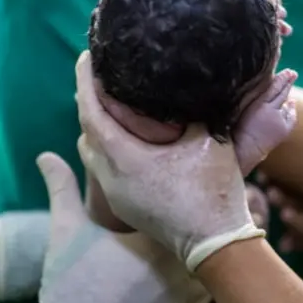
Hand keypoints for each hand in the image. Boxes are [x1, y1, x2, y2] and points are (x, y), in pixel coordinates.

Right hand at [29, 152, 210, 302]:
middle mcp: (177, 271)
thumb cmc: (67, 280)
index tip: (184, 186)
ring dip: (206, 252)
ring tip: (200, 234)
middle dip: (201, 224)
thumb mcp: (65, 228)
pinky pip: (205, 292)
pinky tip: (191, 265)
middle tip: (200, 206)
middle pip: (205, 237)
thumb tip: (45, 154)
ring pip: (211, 266)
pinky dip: (202, 279)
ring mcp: (182, 299)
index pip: (187, 211)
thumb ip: (62, 187)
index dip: (186, 199)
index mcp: (156, 242)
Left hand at [75, 52, 294, 270]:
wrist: (217, 245)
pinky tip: (130, 141)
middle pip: (86, 131)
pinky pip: (106, 170)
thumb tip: (191, 85)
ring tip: (115, 106)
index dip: (85, 81)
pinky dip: (110, 149)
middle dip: (90, 102)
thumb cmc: (213, 192)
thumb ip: (193, 110)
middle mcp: (111, 179)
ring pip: (93, 154)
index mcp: (124, 159)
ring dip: (99, 129)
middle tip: (103, 78)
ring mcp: (117, 197)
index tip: (85, 57)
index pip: (90, 111)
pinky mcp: (127, 208)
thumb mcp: (209, 140)